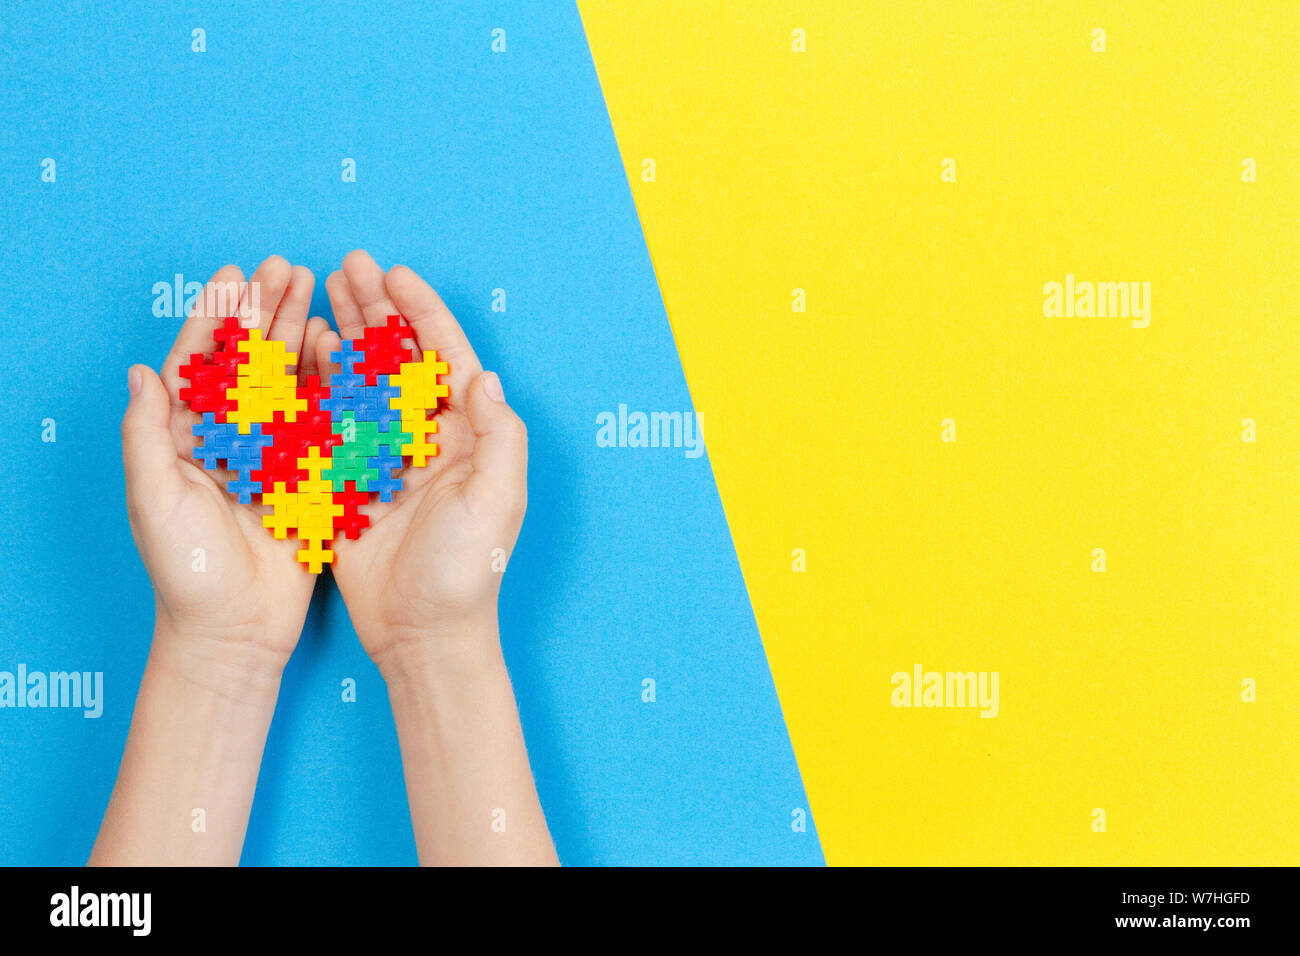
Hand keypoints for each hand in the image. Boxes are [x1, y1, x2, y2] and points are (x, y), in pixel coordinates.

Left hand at [122, 256, 331, 670]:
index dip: (217, 317)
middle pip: (248, 361)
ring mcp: (271, 454)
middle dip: (265, 311)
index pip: (201, 363)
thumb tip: (141, 371)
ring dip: (297, 334)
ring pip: (286, 380)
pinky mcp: (307, 476)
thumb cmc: (185, 571)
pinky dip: (329, 382)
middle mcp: (229, 439)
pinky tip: (339, 347)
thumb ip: (147, 435)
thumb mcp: (155, 499)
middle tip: (286, 267)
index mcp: (185, 438)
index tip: (235, 274)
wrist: (236, 629)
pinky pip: (320, 419)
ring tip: (315, 289)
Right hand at [318, 250, 527, 674]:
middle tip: (347, 265)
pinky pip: (331, 420)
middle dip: (376, 310)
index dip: (422, 313)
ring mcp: (386, 455)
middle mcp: (428, 437)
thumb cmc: (468, 571)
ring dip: (344, 335)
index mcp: (468, 435)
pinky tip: (299, 350)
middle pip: (399, 358)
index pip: (445, 358)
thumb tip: (485, 376)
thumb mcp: (496, 501)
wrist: (423, 633)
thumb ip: (499, 437)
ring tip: (320, 289)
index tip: (394, 273)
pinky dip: (316, 383)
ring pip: (362, 379)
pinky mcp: (350, 479)